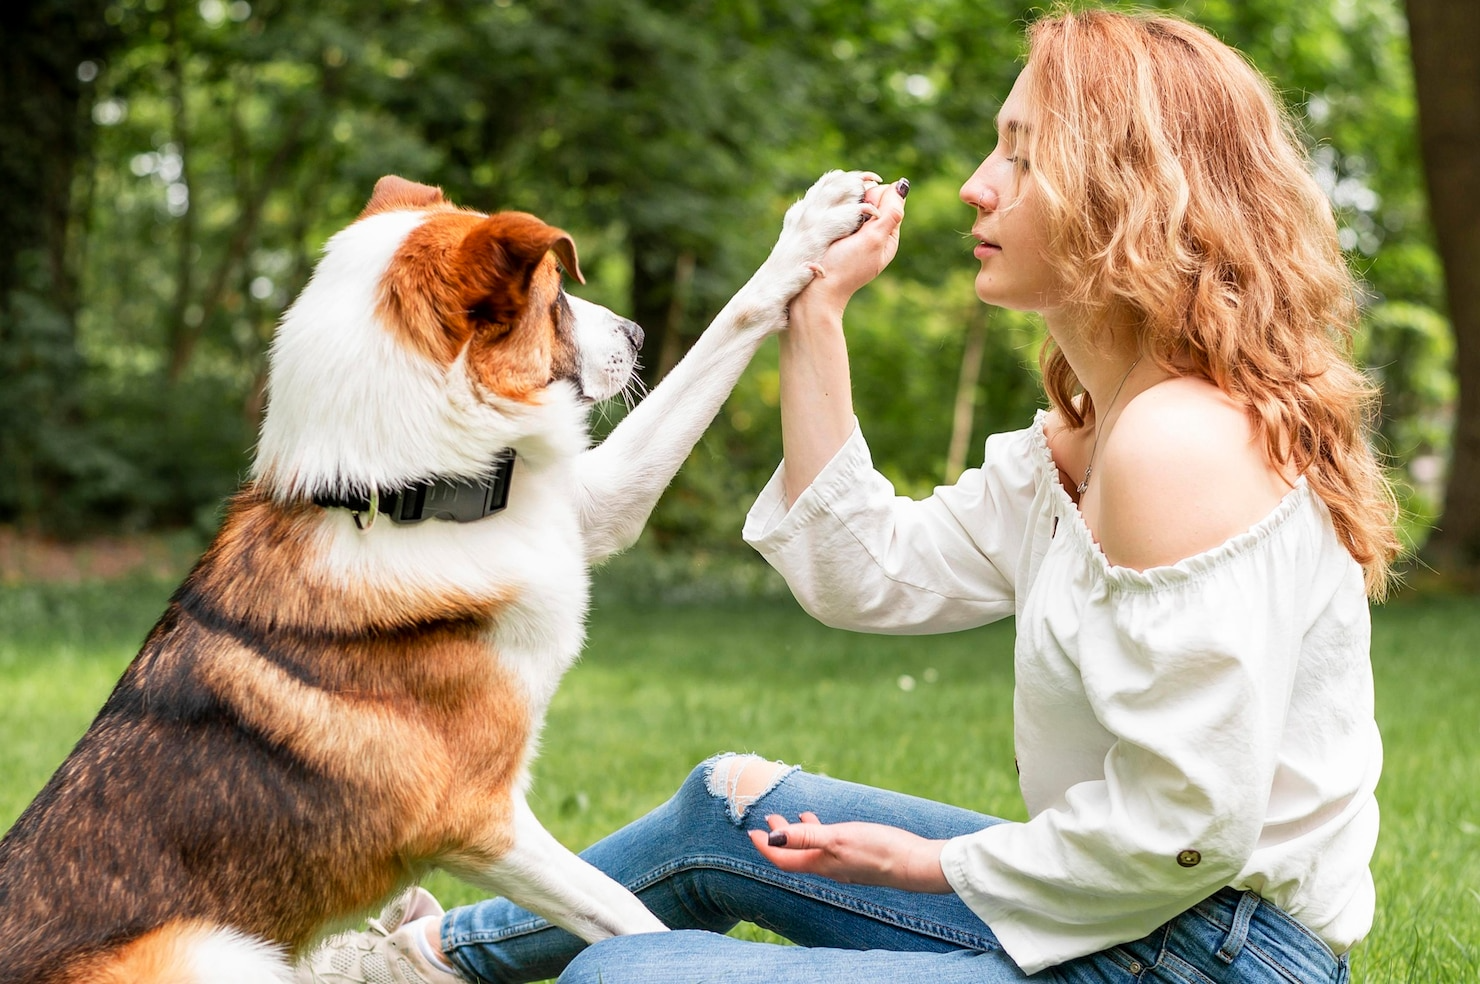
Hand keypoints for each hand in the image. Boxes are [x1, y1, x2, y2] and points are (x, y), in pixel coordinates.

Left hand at [748, 812, 951, 893]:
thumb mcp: (837, 838)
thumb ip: (805, 836)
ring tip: (796, 816)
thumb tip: (772, 837)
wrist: (914, 864)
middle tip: (769, 816)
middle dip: (779, 837)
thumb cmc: (877, 850)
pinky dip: (822, 835)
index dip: (765, 847)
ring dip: (800, 834)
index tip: (752, 831)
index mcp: (820, 863)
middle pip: (795, 855)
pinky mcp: (859, 859)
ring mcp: (845, 865)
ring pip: (813, 851)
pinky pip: (830, 848)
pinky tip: (830, 825)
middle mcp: (829, 868)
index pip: (783, 859)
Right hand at [790, 177, 906, 321]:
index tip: (860, 215)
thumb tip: (902, 185)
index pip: (888, 197)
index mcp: (888, 234)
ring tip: (835, 229)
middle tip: (846, 225)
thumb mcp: (874, 240)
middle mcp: (873, 233)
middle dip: (857, 201)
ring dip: (842, 207)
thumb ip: (891, 213)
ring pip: (852, 204)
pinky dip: (833, 214)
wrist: (815, 292)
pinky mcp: (836, 237)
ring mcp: (853, 235)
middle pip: (870, 199)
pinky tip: (825, 227)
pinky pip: (837, 214)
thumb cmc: (845, 267)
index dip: (873, 197)